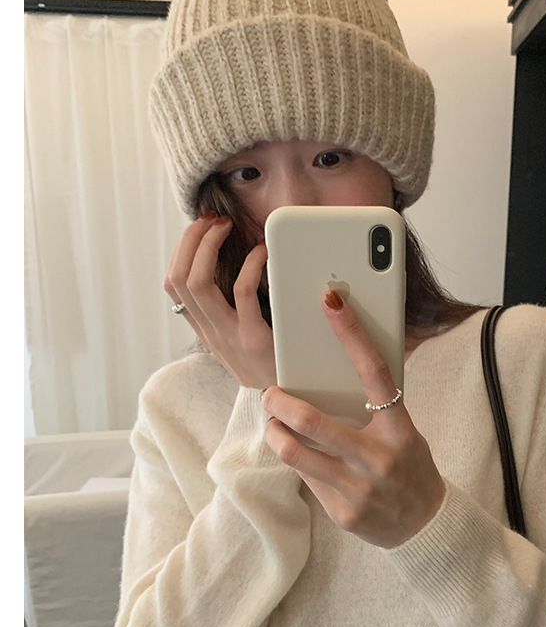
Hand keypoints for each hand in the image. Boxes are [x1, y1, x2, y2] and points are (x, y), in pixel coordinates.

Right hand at [163, 212, 275, 389]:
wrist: (292, 406)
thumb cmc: (274, 365)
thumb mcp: (243, 339)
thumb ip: (233, 309)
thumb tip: (234, 264)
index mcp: (205, 330)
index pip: (173, 284)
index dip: (182, 250)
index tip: (201, 229)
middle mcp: (210, 333)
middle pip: (178, 277)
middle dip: (191, 239)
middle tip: (213, 220)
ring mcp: (229, 337)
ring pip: (196, 282)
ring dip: (208, 244)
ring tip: (227, 227)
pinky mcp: (255, 340)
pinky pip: (241, 292)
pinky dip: (250, 263)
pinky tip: (262, 252)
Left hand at [262, 291, 445, 548]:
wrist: (425, 526)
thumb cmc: (409, 467)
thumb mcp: (405, 434)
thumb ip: (376, 411)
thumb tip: (334, 374)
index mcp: (400, 429)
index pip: (375, 372)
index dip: (351, 333)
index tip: (331, 301)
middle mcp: (378, 458)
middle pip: (314, 422)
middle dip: (281, 403)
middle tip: (271, 394)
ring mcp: (359, 489)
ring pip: (296, 453)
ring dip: (276, 433)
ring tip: (274, 424)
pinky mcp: (343, 512)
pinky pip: (306, 479)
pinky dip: (298, 462)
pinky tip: (301, 456)